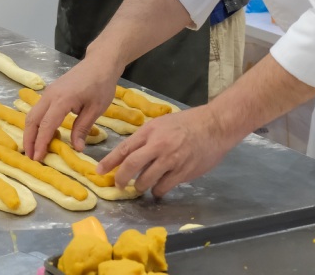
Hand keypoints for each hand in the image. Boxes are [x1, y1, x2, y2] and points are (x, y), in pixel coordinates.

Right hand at [22, 56, 120, 158]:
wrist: (100, 63)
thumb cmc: (101, 85)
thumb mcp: (96, 109)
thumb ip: (83, 128)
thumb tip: (76, 148)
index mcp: (62, 100)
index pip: (46, 125)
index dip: (40, 143)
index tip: (37, 159)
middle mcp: (50, 96)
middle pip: (32, 120)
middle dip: (29, 139)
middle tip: (31, 157)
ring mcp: (48, 92)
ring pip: (32, 114)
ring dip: (30, 132)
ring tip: (34, 148)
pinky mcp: (50, 92)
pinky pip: (38, 109)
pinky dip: (36, 124)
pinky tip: (42, 134)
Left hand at [96, 105, 233, 198]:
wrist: (214, 126)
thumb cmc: (187, 123)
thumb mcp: (162, 124)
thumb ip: (146, 138)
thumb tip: (129, 155)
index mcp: (150, 131)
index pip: (124, 148)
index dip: (109, 162)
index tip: (99, 171)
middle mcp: (158, 145)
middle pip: (131, 166)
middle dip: (121, 179)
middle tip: (119, 185)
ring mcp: (170, 160)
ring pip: (146, 181)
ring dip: (140, 187)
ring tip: (142, 186)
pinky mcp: (183, 172)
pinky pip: (163, 188)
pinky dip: (158, 191)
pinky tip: (159, 188)